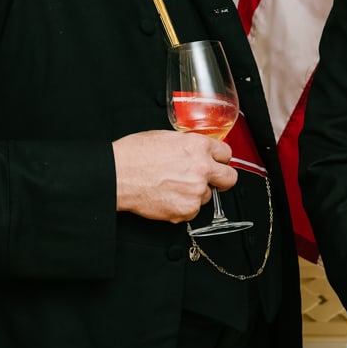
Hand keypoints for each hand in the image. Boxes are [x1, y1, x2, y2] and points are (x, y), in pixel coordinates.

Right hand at [113, 130, 235, 221]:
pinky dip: (183, 206)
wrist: (116, 175)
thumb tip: (200, 152)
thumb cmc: (134, 155)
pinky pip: (193, 210)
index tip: (216, 163)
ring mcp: (196, 191)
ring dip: (196, 193)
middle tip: (210, 180)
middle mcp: (202, 169)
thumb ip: (190, 146)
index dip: (219, 159)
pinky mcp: (186, 210)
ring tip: (173, 186)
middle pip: (230, 178)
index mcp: (199, 146)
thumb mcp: (167, 137)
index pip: (226, 154)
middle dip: (221, 179)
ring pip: (208, 195)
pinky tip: (168, 196)